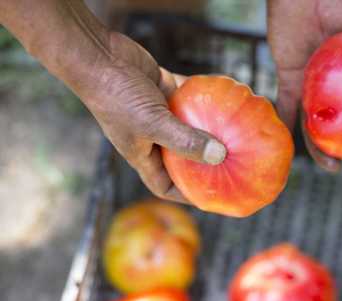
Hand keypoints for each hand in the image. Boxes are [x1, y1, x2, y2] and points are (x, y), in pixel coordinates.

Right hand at [83, 33, 225, 201]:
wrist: (97, 55)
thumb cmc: (116, 96)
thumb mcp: (152, 124)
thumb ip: (185, 140)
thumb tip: (220, 156)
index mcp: (142, 154)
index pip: (165, 185)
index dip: (186, 194)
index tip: (211, 196)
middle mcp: (150, 137)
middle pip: (182, 157)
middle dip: (204, 161)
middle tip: (233, 163)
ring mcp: (157, 113)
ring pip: (188, 125)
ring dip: (209, 127)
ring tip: (235, 132)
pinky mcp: (162, 89)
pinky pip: (188, 97)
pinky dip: (203, 97)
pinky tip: (224, 97)